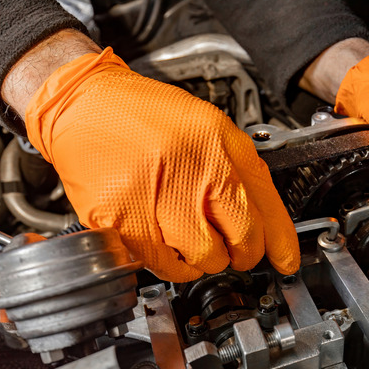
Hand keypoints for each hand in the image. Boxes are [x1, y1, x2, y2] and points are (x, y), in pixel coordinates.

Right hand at [16, 44, 298, 280]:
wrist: (83, 103)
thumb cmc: (146, 115)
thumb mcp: (210, 127)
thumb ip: (241, 169)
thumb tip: (266, 222)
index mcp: (217, 144)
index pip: (262, 206)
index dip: (279, 242)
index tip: (285, 261)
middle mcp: (190, 168)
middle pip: (239, 238)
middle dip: (243, 254)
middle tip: (235, 251)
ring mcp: (154, 195)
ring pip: (204, 258)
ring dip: (207, 260)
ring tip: (196, 243)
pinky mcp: (120, 218)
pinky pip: (161, 263)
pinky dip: (172, 265)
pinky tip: (169, 246)